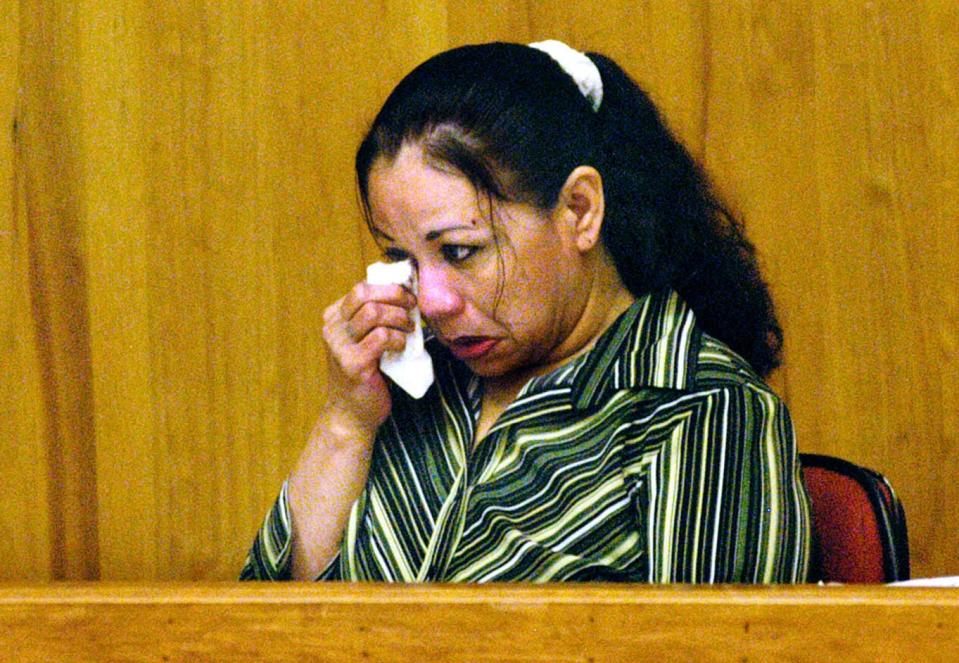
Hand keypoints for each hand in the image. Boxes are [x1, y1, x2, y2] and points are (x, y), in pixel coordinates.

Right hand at [319, 280, 415, 436]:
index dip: (389, 287)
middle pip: (365, 293)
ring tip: (408, 329)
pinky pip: (381, 337)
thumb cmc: (365, 375)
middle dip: (396, 296)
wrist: (351, 415)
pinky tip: (401, 347)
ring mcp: (339, 346)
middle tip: (412, 307)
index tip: (408, 297)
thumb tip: (405, 292)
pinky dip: (397, 338)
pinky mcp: (353, 363)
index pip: (361, 287)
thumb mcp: (364, 340)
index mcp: (334, 318)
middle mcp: (332, 328)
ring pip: (374, 312)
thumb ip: (375, 318)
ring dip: (399, 317)